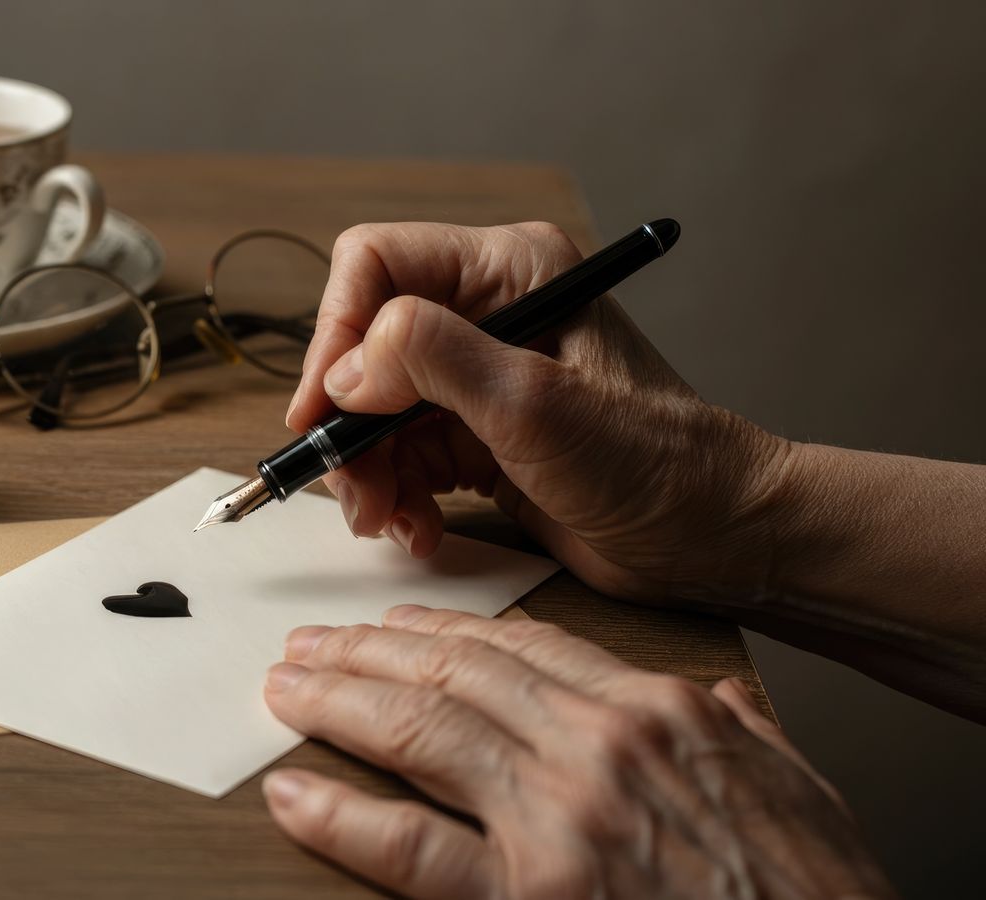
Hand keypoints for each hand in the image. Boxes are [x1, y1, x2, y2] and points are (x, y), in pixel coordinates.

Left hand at [261, 608, 894, 898]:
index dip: (445, 629)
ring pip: (422, 732)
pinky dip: (343, 817)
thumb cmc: (817, 889)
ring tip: (289, 690)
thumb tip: (715, 703)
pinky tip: (295, 793)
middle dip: (370, 653)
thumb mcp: (792, 780)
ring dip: (341, 702)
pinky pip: (412, 849)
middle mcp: (598, 748)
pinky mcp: (530, 899)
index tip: (400, 625)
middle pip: (454, 673)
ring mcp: (560, 820)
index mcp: (657, 711)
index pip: (525, 646)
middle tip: (314, 646)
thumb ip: (736, 730)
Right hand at [287, 222, 788, 602]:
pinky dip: (395, 496)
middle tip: (353, 488)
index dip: (336, 334)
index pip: (376, 265)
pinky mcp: (475, 434)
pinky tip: (418, 528)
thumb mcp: (535, 406)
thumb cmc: (656, 464)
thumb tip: (348, 368)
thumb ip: (434, 362)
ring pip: (372, 409)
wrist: (712, 540)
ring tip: (388, 520)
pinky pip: (399, 455)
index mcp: (511, 269)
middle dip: (349, 423)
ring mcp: (479, 376)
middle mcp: (488, 311)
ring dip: (367, 470)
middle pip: (363, 346)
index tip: (325, 410)